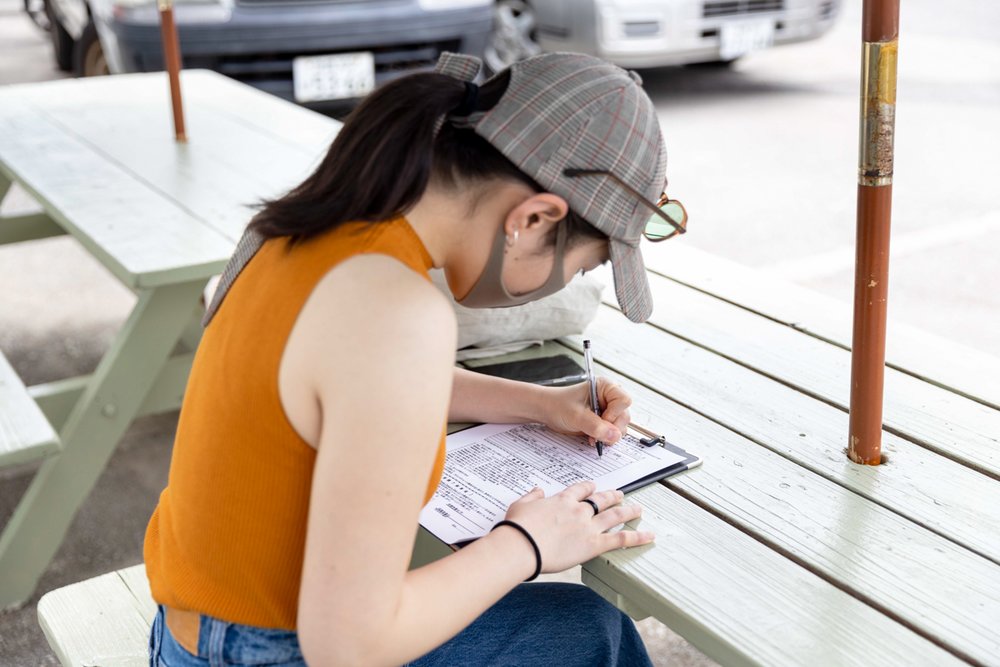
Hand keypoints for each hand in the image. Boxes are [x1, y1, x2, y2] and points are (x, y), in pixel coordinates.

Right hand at [501, 481, 653, 573]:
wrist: (522, 545)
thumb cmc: (517, 528)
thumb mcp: (520, 505)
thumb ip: (532, 497)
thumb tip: (537, 490)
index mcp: (561, 500)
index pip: (580, 490)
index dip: (588, 487)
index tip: (593, 487)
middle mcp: (578, 510)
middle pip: (600, 499)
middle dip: (612, 496)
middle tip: (620, 494)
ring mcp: (588, 526)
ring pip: (614, 515)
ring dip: (628, 511)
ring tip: (638, 509)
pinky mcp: (594, 544)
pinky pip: (621, 538)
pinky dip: (637, 537)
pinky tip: (649, 535)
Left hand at [541, 377, 631, 446]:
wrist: (546, 411)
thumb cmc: (558, 405)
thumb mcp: (576, 416)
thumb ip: (595, 426)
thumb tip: (615, 435)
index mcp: (605, 387)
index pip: (624, 401)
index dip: (615, 414)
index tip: (601, 421)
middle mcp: (609, 397)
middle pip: (624, 415)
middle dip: (611, 428)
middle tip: (595, 433)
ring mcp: (607, 410)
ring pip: (621, 426)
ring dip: (608, 435)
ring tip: (591, 435)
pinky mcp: (604, 421)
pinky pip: (613, 433)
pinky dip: (605, 438)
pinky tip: (592, 437)